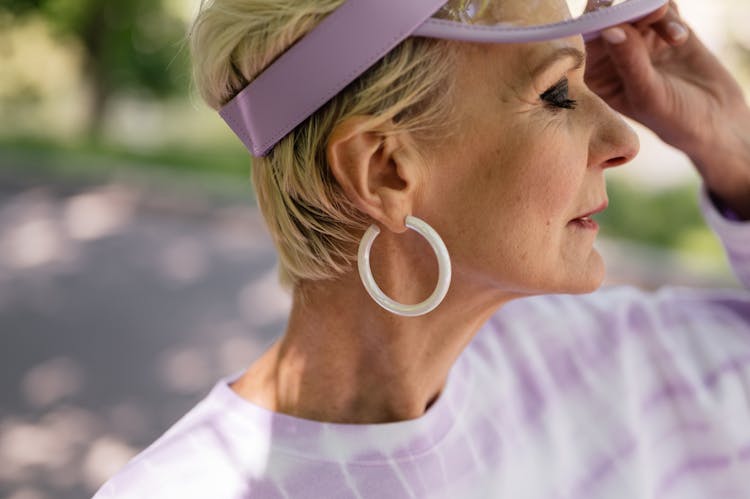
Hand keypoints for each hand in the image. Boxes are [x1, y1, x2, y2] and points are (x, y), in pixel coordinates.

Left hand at [584, 1, 749, 217]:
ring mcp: (637, 39)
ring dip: (652, 15)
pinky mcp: (662, 28)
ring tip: (675, 37)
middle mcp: (610, 55)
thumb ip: (629, 62)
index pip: (583, 42)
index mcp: (594, 75)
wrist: (715, 119)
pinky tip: (680, 38)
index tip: (612, 21)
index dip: (593, 24)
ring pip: (634, 8)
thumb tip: (610, 29)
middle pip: (607, 16)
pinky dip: (669, 16)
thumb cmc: (673, 118)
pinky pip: (660, 7)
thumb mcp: (648, 95)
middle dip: (625, 11)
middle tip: (652, 13)